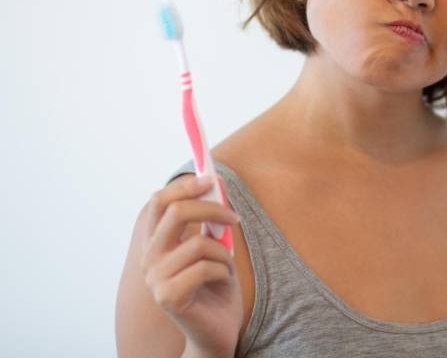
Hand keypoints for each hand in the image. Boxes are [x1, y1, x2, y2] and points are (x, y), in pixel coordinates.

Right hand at [139, 174, 242, 357]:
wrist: (217, 330)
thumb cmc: (215, 286)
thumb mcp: (214, 245)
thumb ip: (209, 219)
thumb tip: (216, 182)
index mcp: (156, 242)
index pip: (159, 201)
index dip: (185, 185)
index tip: (211, 179)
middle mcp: (149, 258)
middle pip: (175, 212)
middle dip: (212, 208)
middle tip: (234, 217)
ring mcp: (155, 278)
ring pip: (199, 243)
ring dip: (224, 253)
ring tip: (224, 268)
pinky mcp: (168, 296)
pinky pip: (206, 267)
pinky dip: (223, 271)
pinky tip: (221, 283)